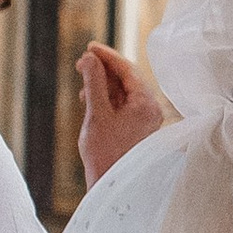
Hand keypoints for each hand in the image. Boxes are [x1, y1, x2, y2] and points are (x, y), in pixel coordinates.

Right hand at [77, 44, 167, 189]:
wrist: (110, 185)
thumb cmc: (105, 153)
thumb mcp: (96, 114)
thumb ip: (94, 84)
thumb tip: (90, 58)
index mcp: (147, 104)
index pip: (128, 70)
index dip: (108, 56)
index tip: (89, 47)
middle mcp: (150, 109)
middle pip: (127, 79)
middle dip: (103, 69)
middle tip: (82, 62)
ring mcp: (143, 118)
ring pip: (122, 91)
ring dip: (102, 83)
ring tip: (83, 83)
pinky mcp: (135, 127)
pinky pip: (121, 104)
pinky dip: (105, 97)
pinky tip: (88, 98)